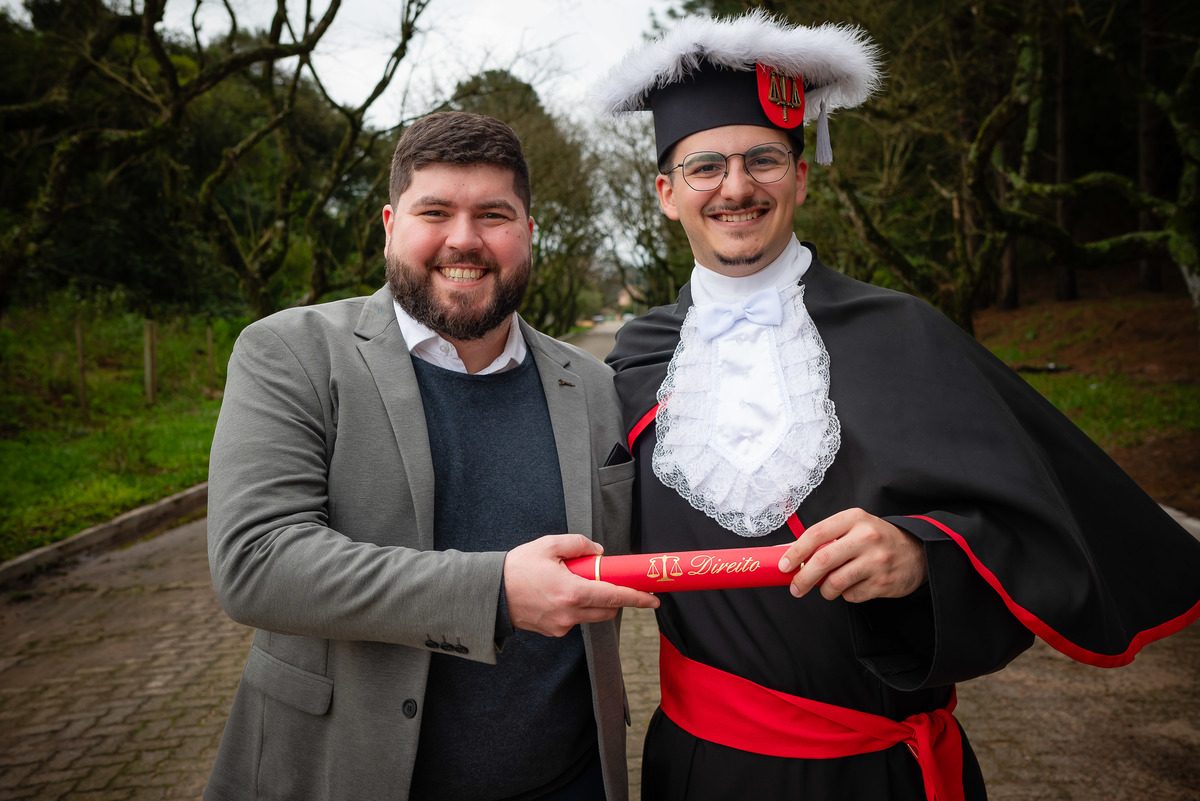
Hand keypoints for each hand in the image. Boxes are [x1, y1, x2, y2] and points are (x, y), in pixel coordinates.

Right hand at [504, 534, 659, 636]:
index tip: (653, 599)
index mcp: (572, 592)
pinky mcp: (554, 632)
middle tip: (611, 580)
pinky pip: (577, 620)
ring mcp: (562, 627)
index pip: (614, 596)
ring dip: (597, 601)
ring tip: (578, 583)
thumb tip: (599, 552)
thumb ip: (578, 544)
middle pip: (608, 609)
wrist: (491, 594)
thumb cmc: (518, 567)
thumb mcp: (548, 545)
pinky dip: (578, 608)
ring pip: (594, 616)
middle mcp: (570, 614)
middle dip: (616, 597)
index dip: (637, 598)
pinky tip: (562, 594)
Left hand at [777, 508, 926, 602]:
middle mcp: (866, 537)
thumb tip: (786, 552)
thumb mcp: (852, 528)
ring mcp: (876, 561)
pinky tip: (851, 587)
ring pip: (835, 582)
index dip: (796, 552)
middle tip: (795, 588)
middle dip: (803, 578)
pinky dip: (845, 595)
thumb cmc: (875, 539)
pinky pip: (852, 595)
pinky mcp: (883, 582)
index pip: (816, 534)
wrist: (916, 553)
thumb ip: (823, 538)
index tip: (783, 565)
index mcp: (854, 519)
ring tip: (826, 588)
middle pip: (823, 560)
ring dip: (825, 590)